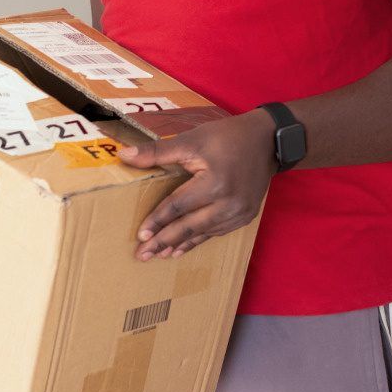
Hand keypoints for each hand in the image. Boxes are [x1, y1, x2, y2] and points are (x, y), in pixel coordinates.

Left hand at [117, 109, 277, 260]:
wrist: (267, 141)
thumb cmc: (227, 137)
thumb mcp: (192, 139)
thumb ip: (157, 151)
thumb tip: (124, 155)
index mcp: (214, 183)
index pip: (178, 207)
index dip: (158, 221)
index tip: (140, 235)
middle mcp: (229, 203)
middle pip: (189, 226)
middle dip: (164, 242)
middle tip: (143, 255)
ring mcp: (240, 213)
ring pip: (203, 233)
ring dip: (180, 245)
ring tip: (159, 255)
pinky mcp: (246, 216)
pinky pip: (217, 232)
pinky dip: (198, 240)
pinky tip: (182, 247)